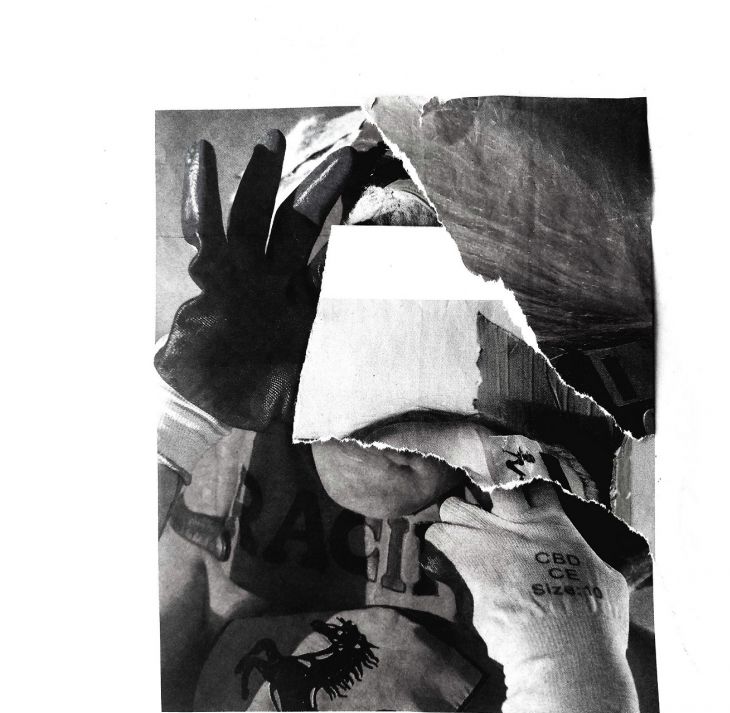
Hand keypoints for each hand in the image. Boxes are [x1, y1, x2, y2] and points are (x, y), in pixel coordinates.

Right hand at [155, 133, 355, 429]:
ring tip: (272, 139)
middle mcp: (275, 280)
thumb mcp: (306, 397)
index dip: (358, 232)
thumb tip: (380, 412)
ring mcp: (241, 274)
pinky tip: (200, 161)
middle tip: (345, 152)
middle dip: (319, 188)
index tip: (385, 207)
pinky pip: (205, 232)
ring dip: (262, 179)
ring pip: (254, 217)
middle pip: (299, 224)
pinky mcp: (208, 276)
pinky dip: (202, 199)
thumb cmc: (258, 398)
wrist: (208, 405)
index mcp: (304, 304)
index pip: (336, 260)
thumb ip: (337, 395)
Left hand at [426, 481, 637, 712]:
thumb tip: (596, 567)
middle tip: (484, 528)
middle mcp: (521, 525)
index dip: (526, 499)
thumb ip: (593, 565)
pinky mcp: (469, 563)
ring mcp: (492, 540)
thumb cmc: (595, 624)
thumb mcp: (608, 584)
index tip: (520, 513)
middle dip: (488, 507)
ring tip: (454, 539)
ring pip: (455, 507)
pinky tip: (438, 559)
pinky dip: (436, 548)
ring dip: (453, 522)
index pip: (536, 490)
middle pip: (492, 493)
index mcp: (557, 527)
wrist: (566, 650)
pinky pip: (440, 540)